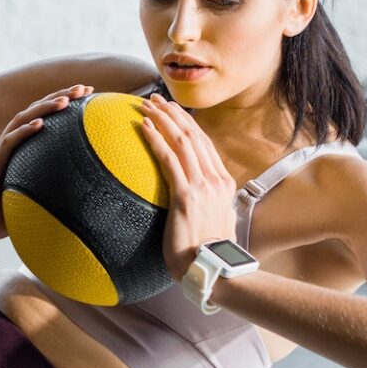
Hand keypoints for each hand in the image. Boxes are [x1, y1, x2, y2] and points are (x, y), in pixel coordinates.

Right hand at [0, 86, 91, 240]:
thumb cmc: (13, 208)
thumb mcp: (40, 187)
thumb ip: (57, 177)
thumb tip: (94, 180)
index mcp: (22, 145)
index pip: (44, 115)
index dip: (63, 100)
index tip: (88, 92)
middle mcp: (9, 142)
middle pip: (34, 110)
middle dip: (59, 96)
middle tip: (83, 88)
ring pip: (21, 121)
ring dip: (43, 109)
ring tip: (65, 101)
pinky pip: (9, 144)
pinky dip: (24, 132)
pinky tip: (39, 124)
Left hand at [138, 93, 238, 278]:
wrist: (212, 268)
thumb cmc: (207, 252)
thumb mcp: (214, 221)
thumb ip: (206, 205)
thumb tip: (194, 203)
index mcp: (223, 182)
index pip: (204, 144)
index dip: (187, 124)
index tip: (172, 111)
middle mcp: (216, 179)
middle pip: (193, 135)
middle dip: (173, 113)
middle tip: (155, 99)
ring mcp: (203, 186)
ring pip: (181, 141)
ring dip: (162, 119)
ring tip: (145, 105)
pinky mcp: (185, 196)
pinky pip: (168, 160)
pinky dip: (156, 140)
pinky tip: (143, 128)